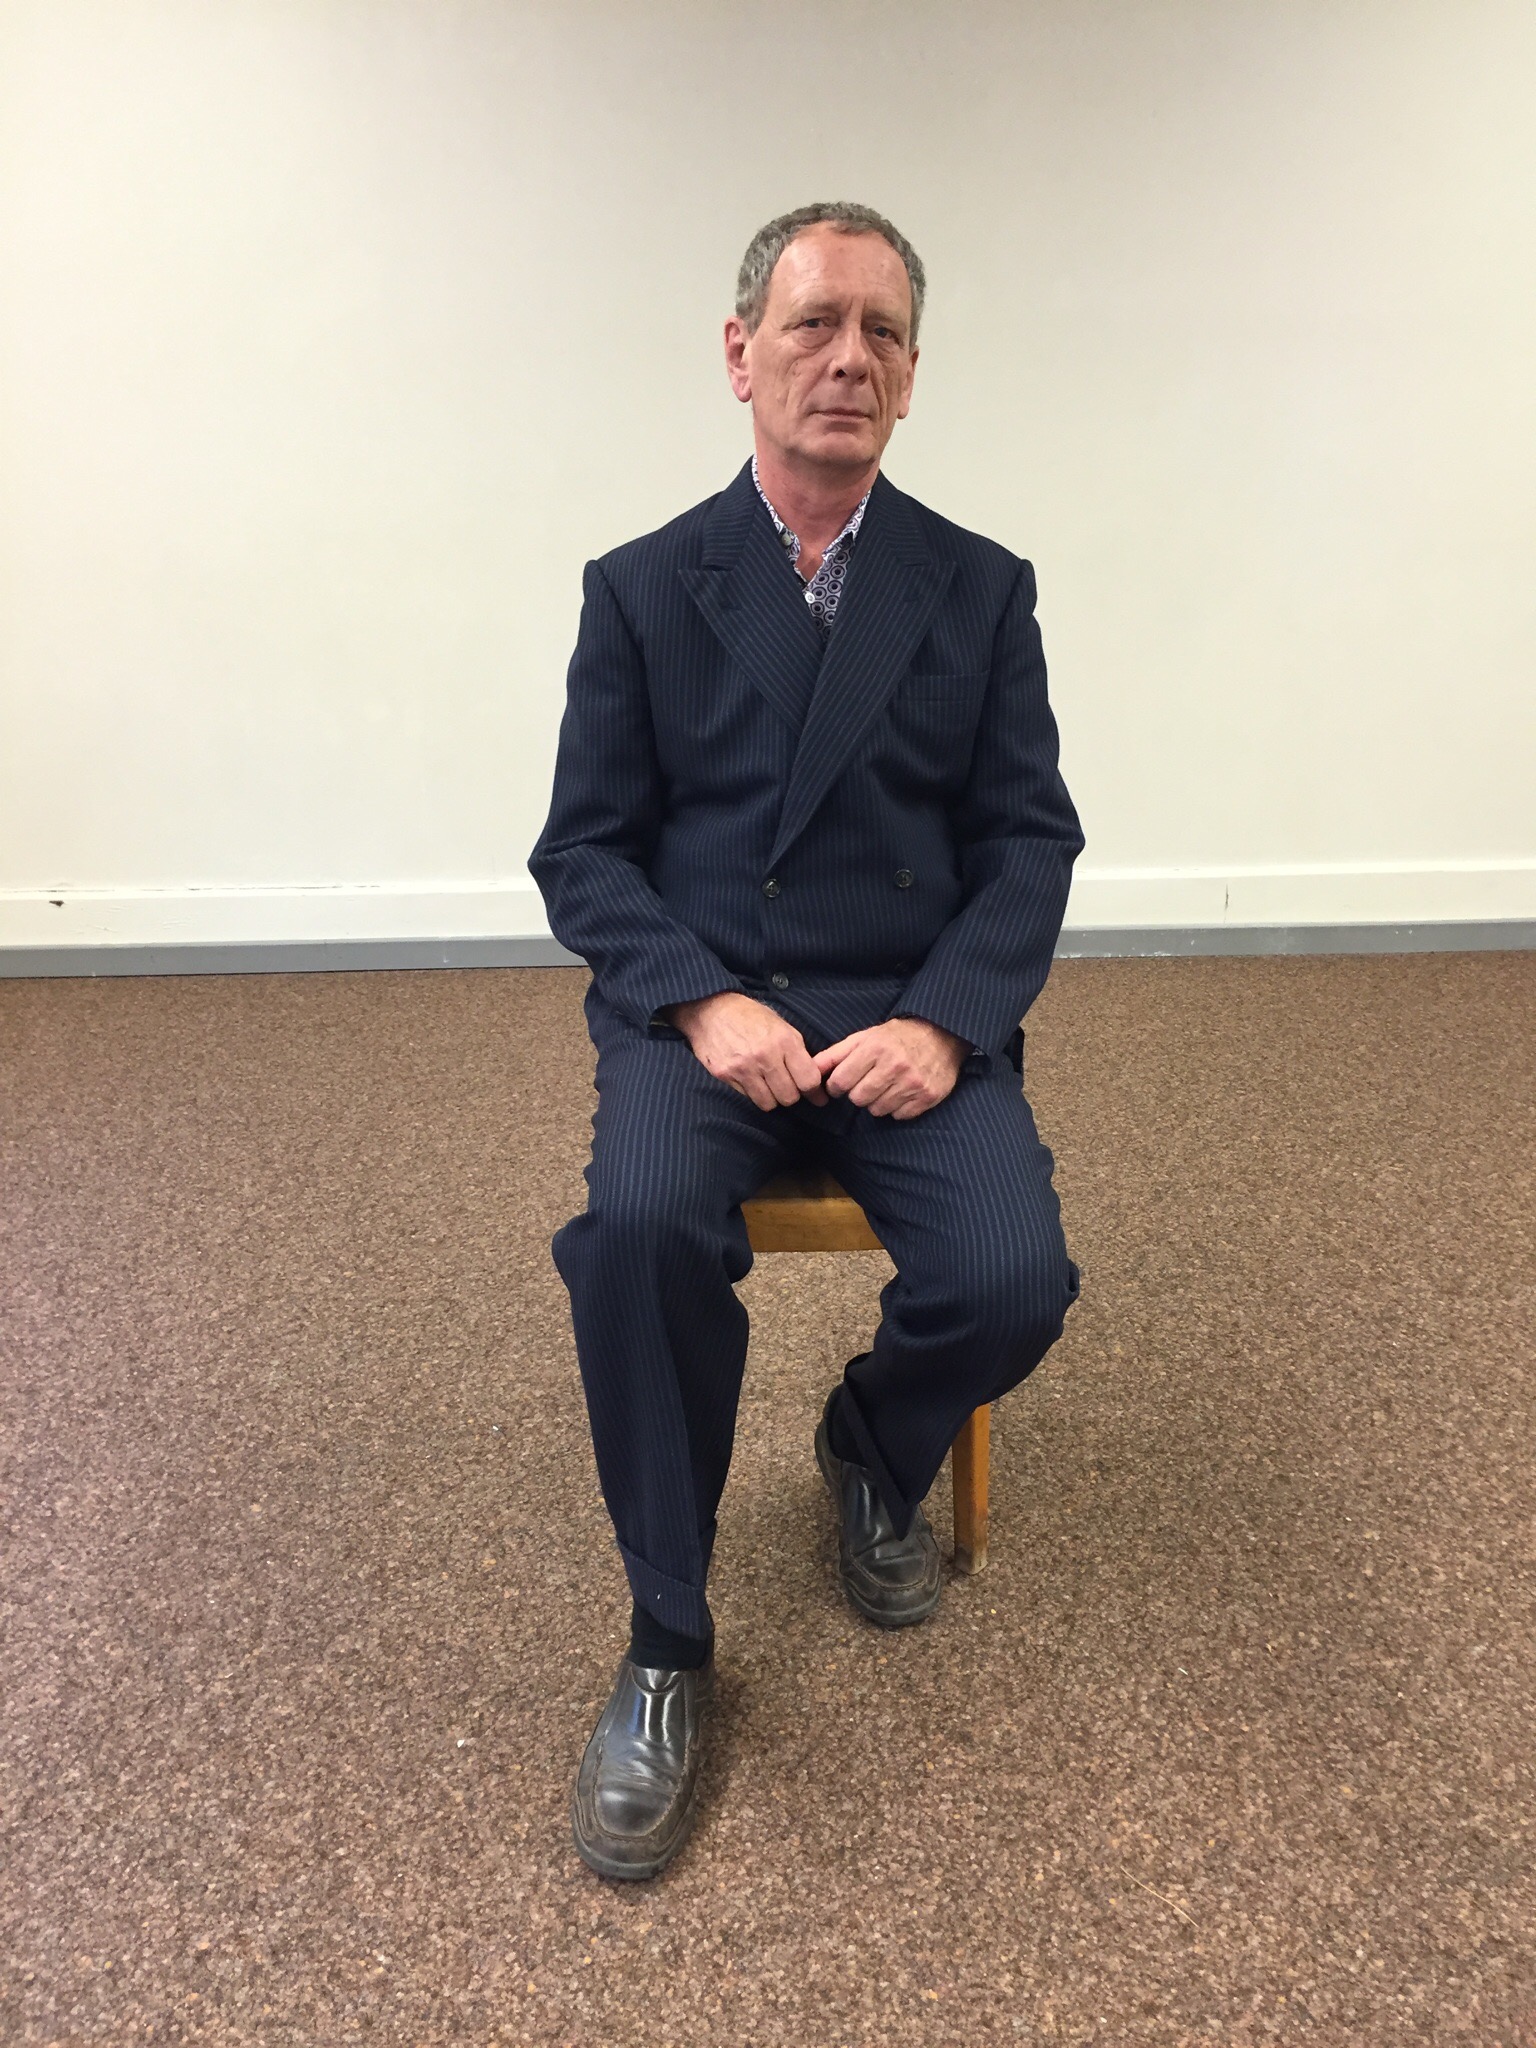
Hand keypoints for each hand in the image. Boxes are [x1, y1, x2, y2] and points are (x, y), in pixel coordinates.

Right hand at [667, 992, 828, 1110]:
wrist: (711, 1009)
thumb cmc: (750, 1016)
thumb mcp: (781, 1025)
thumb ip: (798, 1052)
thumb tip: (814, 1080)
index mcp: (784, 1041)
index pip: (808, 1081)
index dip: (815, 1092)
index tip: (816, 1096)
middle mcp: (765, 1056)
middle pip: (789, 1097)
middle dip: (791, 1095)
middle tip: (788, 1087)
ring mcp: (743, 1068)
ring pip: (768, 1103)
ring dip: (772, 1097)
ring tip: (768, 1085)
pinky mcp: (725, 1075)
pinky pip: (747, 1097)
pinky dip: (752, 1092)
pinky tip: (750, 1078)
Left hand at [813, 1017, 968, 1119]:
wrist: (942, 1035)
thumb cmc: (897, 1036)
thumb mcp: (864, 1038)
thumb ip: (835, 1054)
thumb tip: (810, 1069)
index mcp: (875, 1048)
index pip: (841, 1082)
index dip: (836, 1085)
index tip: (842, 1083)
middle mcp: (895, 1066)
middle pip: (858, 1099)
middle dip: (858, 1093)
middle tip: (867, 1082)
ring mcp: (913, 1083)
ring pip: (877, 1110)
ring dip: (877, 1101)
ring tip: (886, 1086)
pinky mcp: (927, 1096)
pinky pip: (899, 1116)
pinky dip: (897, 1108)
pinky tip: (902, 1092)